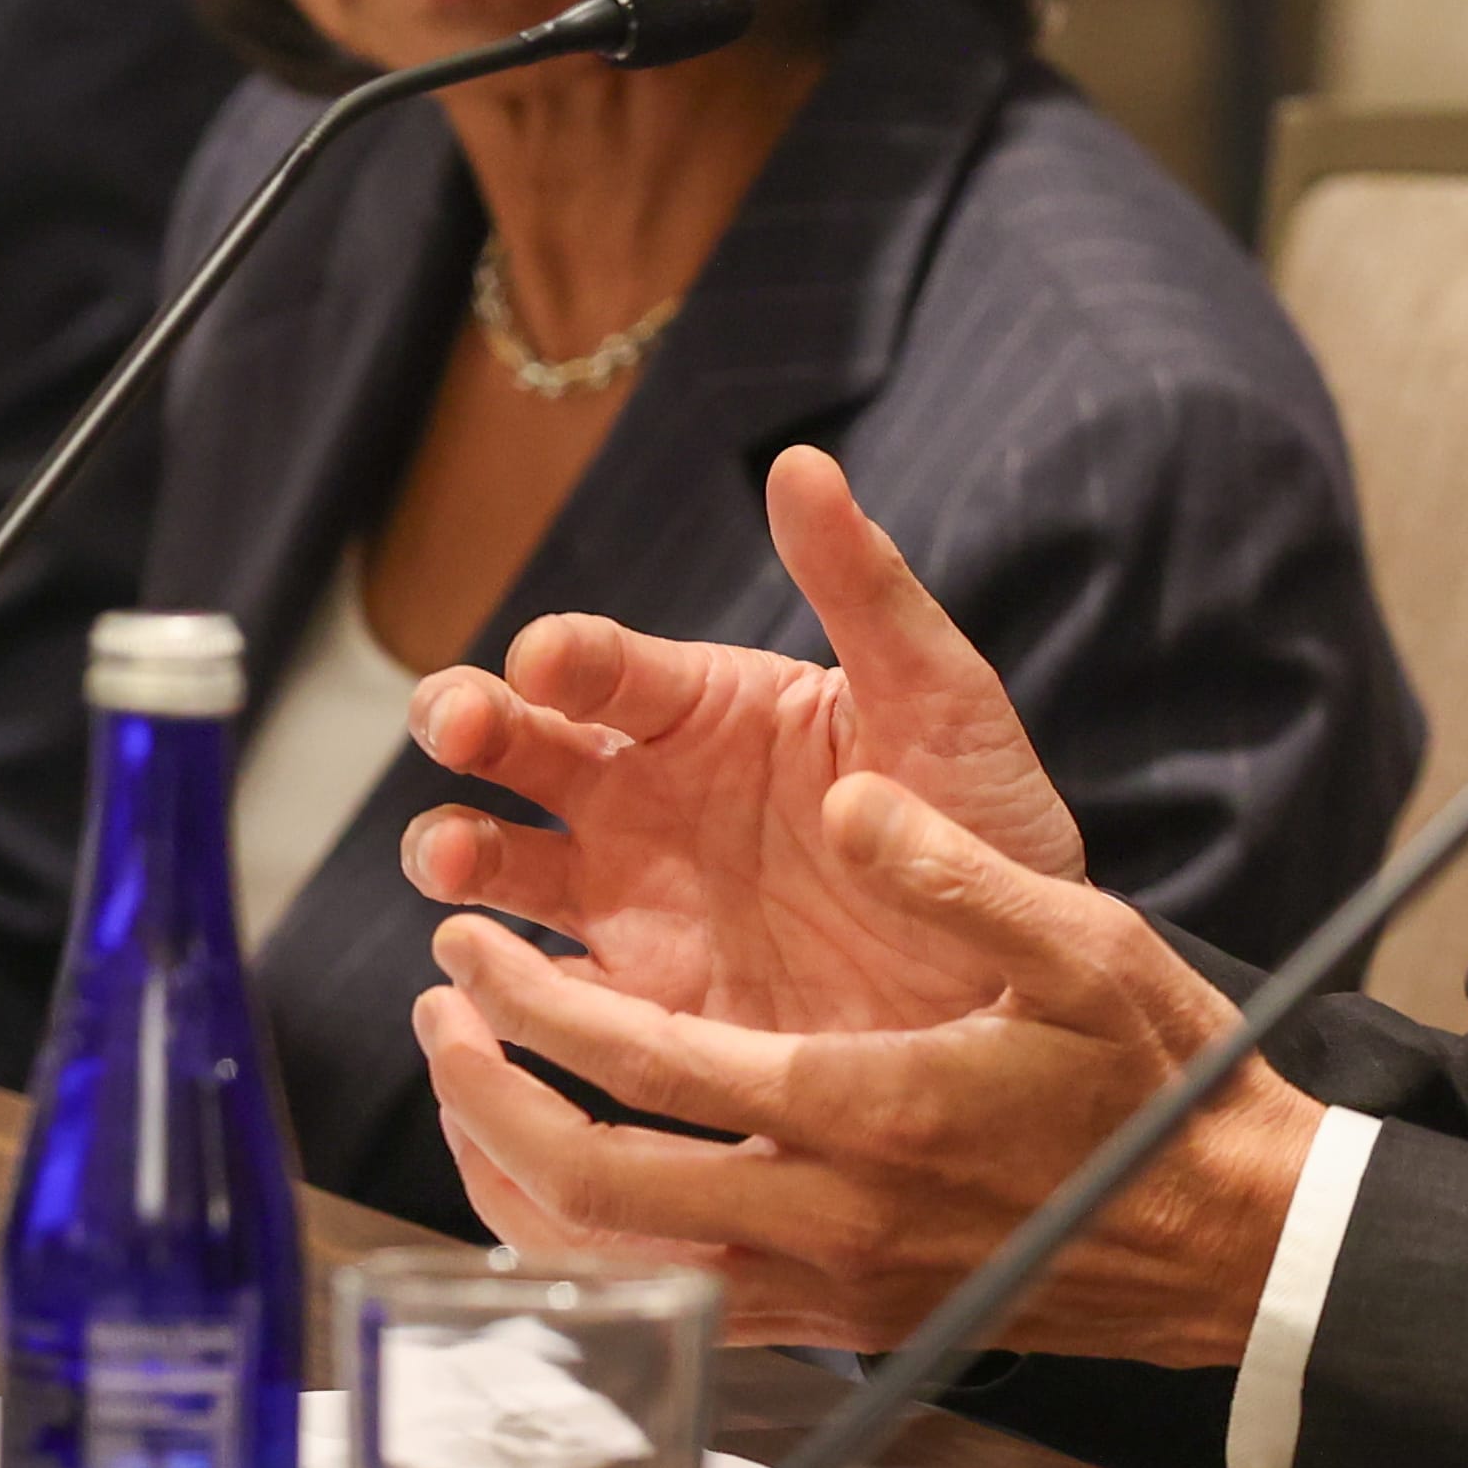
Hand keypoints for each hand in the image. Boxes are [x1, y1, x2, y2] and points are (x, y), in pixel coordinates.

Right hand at [402, 447, 1083, 1042]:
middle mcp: (646, 793)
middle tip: (455, 726)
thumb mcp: (938, 699)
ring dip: (453, 845)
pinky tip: (476, 973)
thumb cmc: (982, 823)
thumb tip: (802, 461)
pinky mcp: (639, 1006)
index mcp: (706, 709)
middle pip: (519, 744)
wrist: (1016, 985)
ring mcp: (631, 897)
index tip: (545, 657)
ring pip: (501, 858)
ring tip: (450, 852)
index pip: (608, 665)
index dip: (566, 654)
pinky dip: (491, 977)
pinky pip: (540, 989)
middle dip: (468, 721)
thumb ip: (865, 587)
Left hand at [409, 763, 1316, 1368]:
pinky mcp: (840, 1325)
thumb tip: (847, 797)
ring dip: (518, 1179)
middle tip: (439, 1010)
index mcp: (869, 1111)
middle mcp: (830, 1219)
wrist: (1230, 1240)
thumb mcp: (1081, 945)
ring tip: (473, 1084)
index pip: (644, 1065)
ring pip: (616, 1266)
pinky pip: (672, 1302)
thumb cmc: (1159, 1079)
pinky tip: (560, 1176)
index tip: (467, 946)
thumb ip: (953, 871)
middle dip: (487, 1095)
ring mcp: (830, 1288)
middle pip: (594, 1186)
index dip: (533, 1005)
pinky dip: (589, 1244)